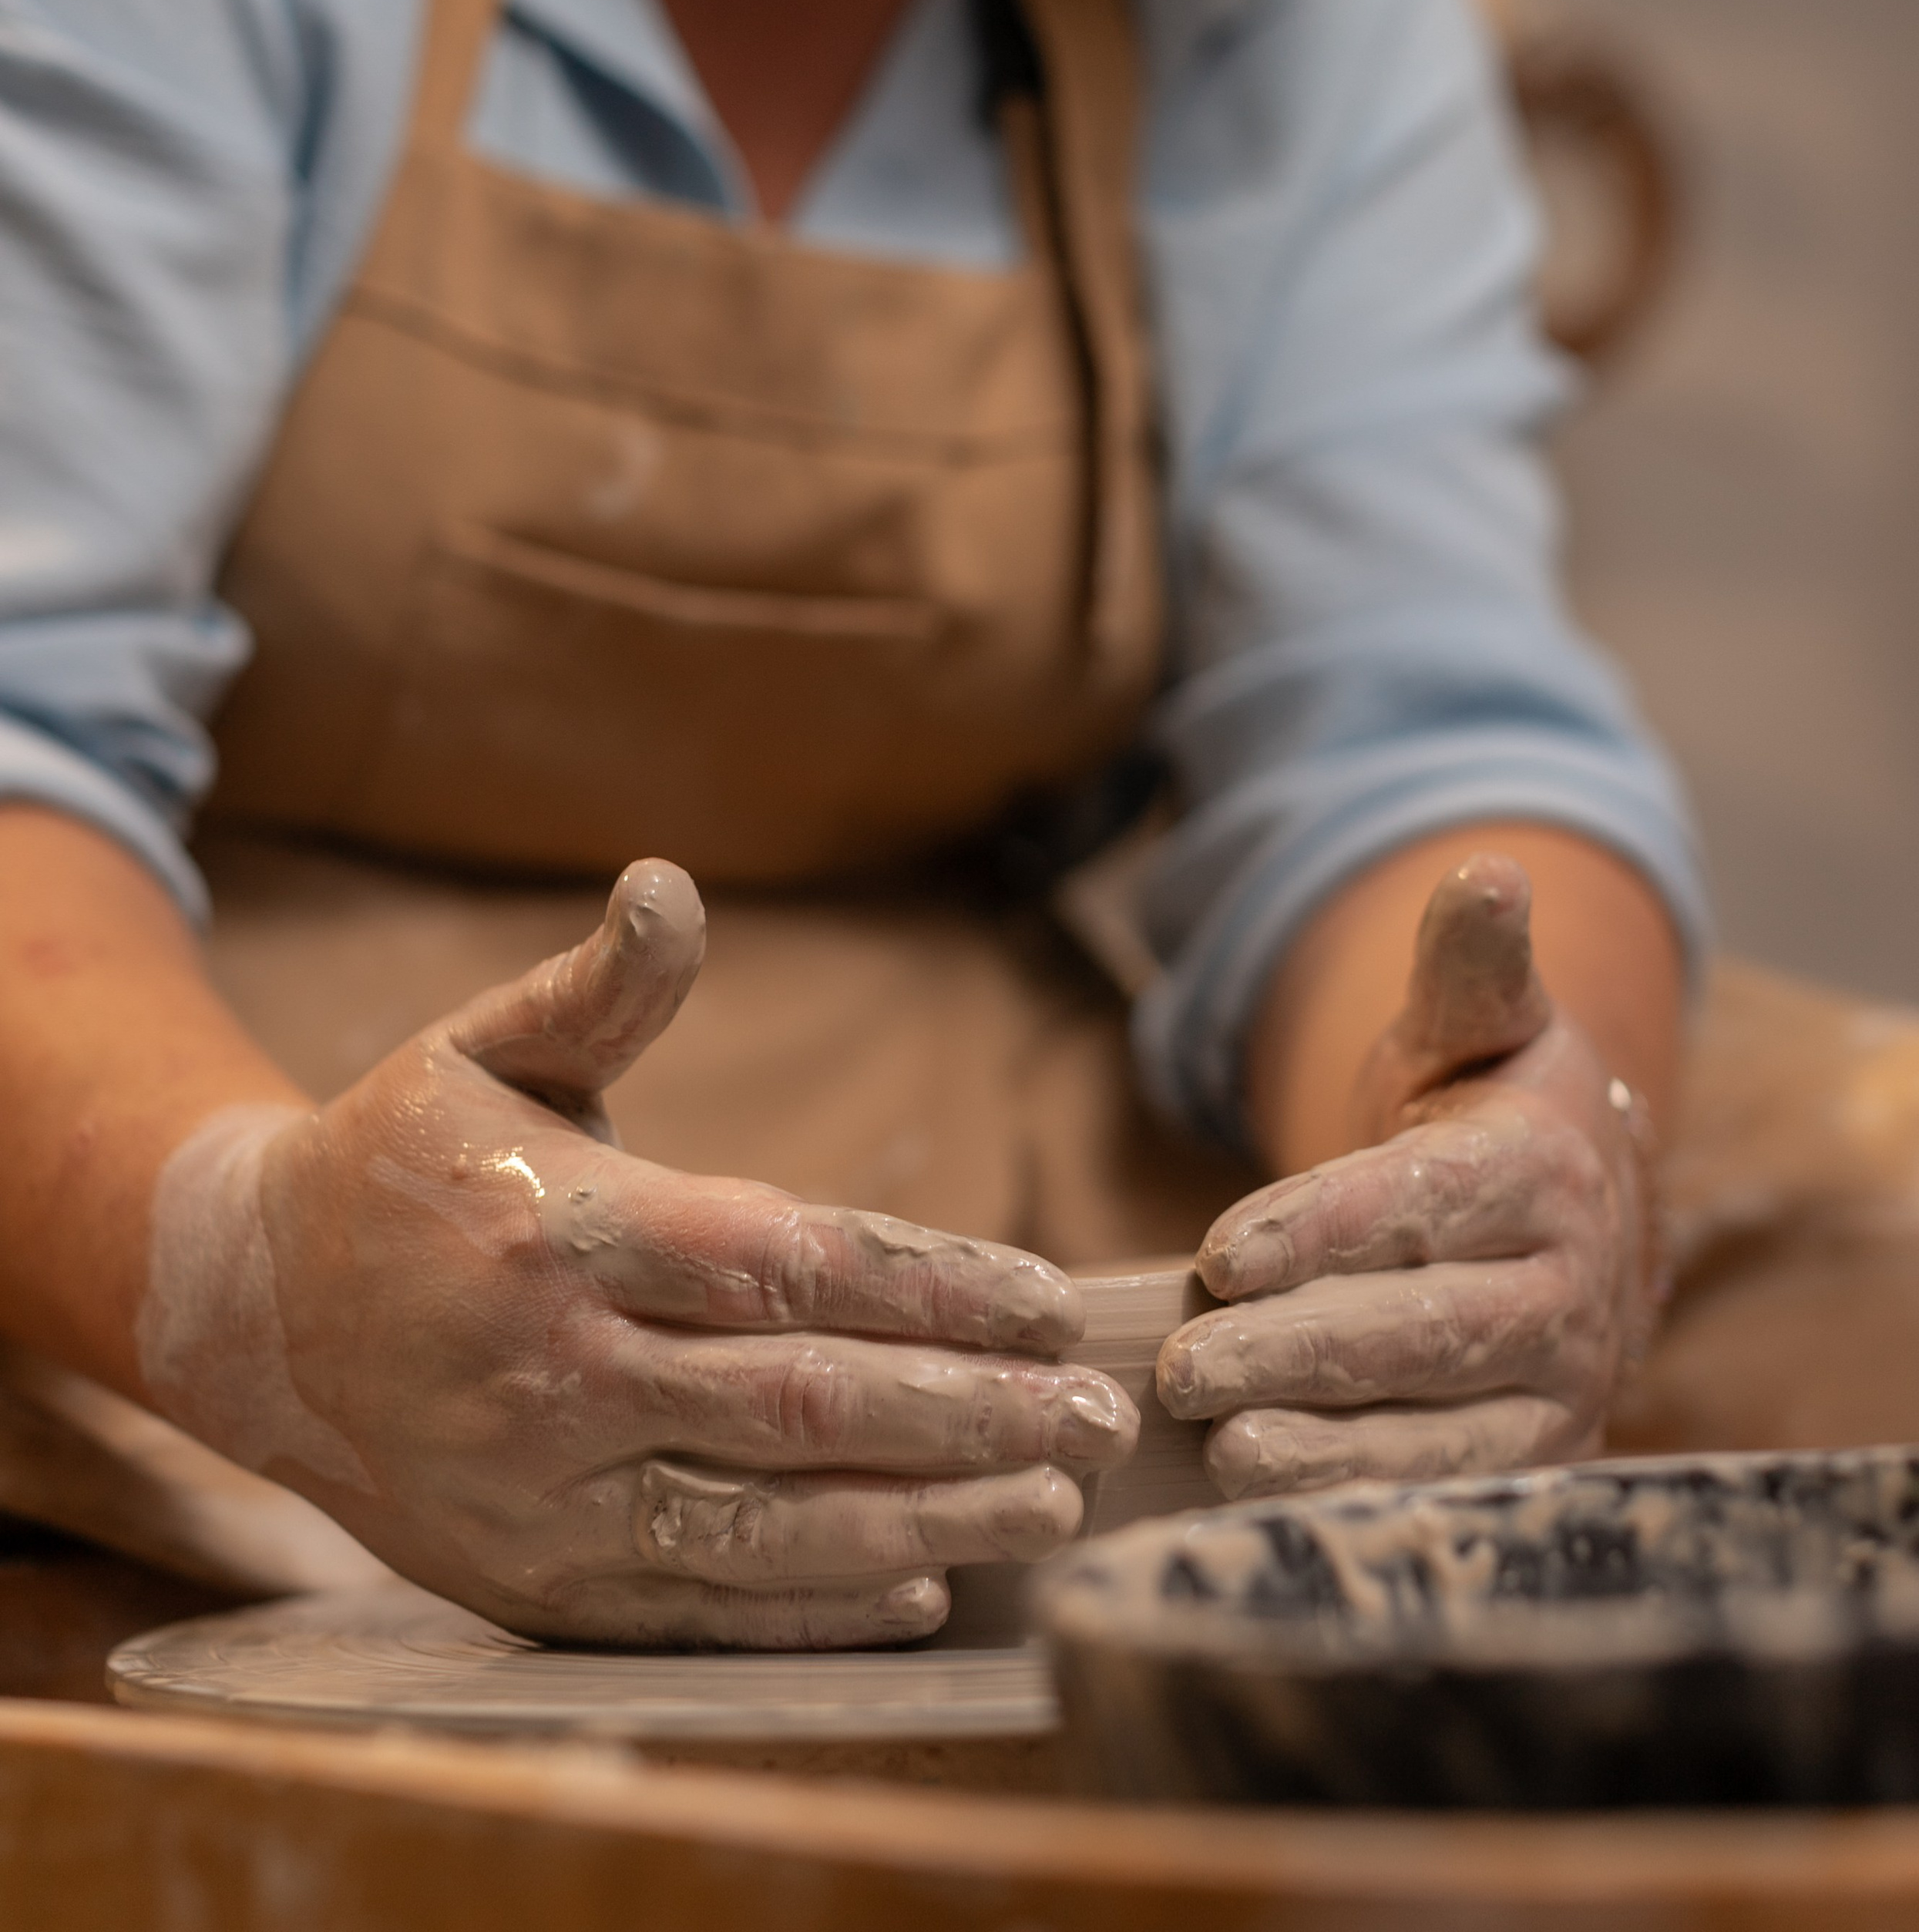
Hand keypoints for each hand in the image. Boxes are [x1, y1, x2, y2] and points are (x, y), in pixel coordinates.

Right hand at [136, 862, 1133, 1643]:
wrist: (247, 1311)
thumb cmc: (403, 1157)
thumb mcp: (486, 1046)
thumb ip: (600, 984)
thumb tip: (671, 880)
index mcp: (564, 1227)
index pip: (783, 1261)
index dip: (929, 1284)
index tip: (1048, 1300)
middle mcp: (556, 1369)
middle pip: (800, 1401)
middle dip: (968, 1412)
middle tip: (1100, 1415)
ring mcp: (541, 1493)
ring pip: (765, 1522)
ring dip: (926, 1516)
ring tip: (1052, 1501)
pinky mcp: (530, 1583)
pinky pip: (694, 1605)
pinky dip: (812, 1608)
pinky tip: (923, 1583)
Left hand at [1157, 854, 1657, 1495]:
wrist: (1574, 1214)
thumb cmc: (1489, 1106)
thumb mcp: (1479, 1024)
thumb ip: (1468, 961)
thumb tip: (1488, 869)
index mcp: (1544, 1169)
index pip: (1424, 1202)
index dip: (1323, 1229)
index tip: (1223, 1252)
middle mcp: (1571, 1287)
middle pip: (1427, 1326)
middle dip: (1300, 1349)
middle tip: (1183, 1367)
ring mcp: (1562, 1386)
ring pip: (1441, 1424)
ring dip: (1329, 1444)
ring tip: (1223, 1445)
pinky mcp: (1535, 1457)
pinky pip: (1447, 1488)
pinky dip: (1359, 1499)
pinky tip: (1266, 1497)